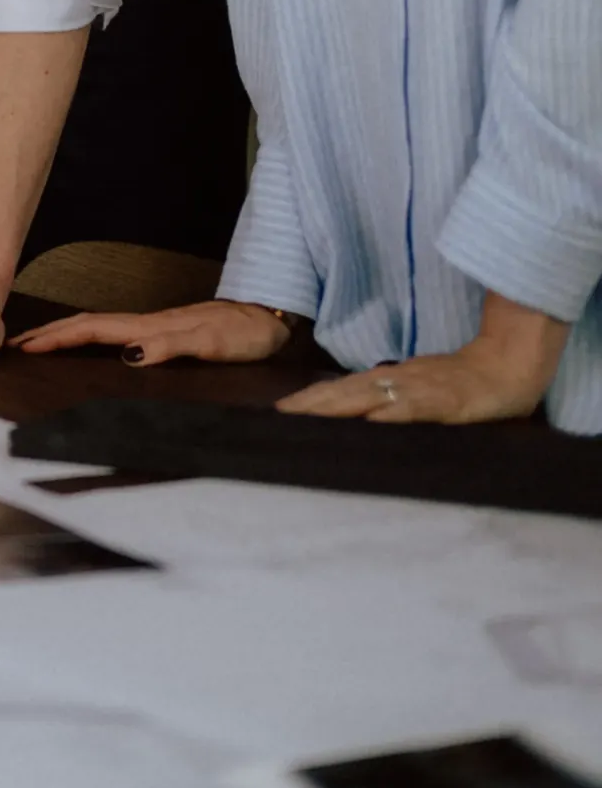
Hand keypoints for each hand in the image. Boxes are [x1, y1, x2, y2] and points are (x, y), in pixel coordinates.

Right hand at [11, 299, 290, 366]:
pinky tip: (91, 347)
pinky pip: (116, 334)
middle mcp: (147, 325)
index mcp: (151, 327)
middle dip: (51, 333)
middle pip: (89, 325)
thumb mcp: (210, 343)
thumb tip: (128, 355)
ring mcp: (155, 327)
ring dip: (67, 334)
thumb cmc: (244, 335)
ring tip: (41, 343)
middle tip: (17, 345)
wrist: (270, 317)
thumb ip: (171, 346)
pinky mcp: (165, 333)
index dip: (59, 338)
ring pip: (100, 328)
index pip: (94, 330)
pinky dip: (92, 339)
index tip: (25, 347)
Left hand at [277, 345, 547, 425]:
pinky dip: (391, 414)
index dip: (312, 400)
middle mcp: (398, 380)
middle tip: (279, 416)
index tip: (280, 411)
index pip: (343, 390)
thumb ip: (393, 402)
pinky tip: (371, 421)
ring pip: (371, 397)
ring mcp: (420, 389)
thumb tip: (360, 417)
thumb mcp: (421, 392)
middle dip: (313, 404)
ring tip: (308, 416)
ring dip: (338, 407)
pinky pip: (415, 407)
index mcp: (391, 380)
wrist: (508, 366)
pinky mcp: (446, 401)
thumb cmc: (462, 383)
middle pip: (347, 391)